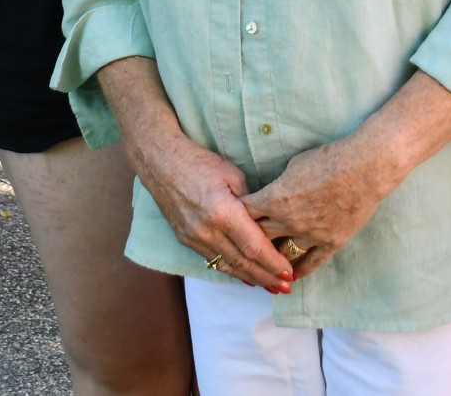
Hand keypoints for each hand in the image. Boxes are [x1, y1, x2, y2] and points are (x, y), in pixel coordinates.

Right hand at [134, 135, 292, 291]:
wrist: (161, 164)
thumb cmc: (200, 163)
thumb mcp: (233, 175)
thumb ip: (250, 202)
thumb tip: (265, 221)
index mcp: (223, 213)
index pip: (254, 246)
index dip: (273, 263)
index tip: (289, 274)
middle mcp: (207, 231)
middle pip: (242, 262)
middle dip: (267, 277)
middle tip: (286, 288)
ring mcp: (194, 239)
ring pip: (227, 266)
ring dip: (251, 278)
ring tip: (271, 287)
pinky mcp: (186, 240)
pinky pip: (213, 261)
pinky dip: (232, 270)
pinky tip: (245, 276)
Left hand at [241, 138, 398, 279]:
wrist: (366, 167)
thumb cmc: (330, 158)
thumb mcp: (295, 164)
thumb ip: (280, 184)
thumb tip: (273, 193)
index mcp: (275, 198)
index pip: (244, 213)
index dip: (235, 217)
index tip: (231, 221)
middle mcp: (288, 221)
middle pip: (256, 238)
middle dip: (246, 243)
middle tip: (238, 249)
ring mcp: (309, 235)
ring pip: (280, 256)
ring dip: (270, 261)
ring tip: (261, 267)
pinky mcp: (330, 243)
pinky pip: (309, 264)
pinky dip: (297, 272)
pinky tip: (290, 276)